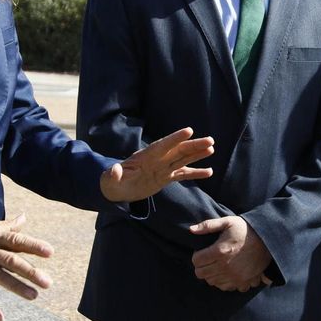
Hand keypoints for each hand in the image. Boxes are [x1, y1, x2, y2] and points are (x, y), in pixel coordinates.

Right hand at [0, 215, 53, 320]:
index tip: (50, 252)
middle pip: (11, 260)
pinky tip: (0, 318)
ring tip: (34, 296)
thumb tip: (24, 217)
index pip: (17, 241)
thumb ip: (7, 226)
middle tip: (48, 283)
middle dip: (30, 271)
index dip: (33, 245)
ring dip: (16, 286)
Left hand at [100, 127, 214, 202]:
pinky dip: (196, 173)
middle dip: (193, 145)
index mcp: (144, 157)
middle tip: (210, 140)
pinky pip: (183, 174)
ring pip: (183, 159)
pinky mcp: (165, 177)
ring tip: (212, 148)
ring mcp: (162, 168)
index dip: (175, 138)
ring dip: (197, 154)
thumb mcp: (109, 180)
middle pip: (178, 150)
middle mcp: (156, 160)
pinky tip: (209, 171)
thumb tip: (114, 170)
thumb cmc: (111, 182)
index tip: (189, 131)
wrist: (116, 189)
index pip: (162, 146)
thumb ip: (113, 175)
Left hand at [187, 215, 272, 291]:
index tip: (202, 251)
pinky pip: (226, 288)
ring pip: (212, 282)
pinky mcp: (242, 282)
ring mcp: (234, 276)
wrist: (268, 241)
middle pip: (201, 274)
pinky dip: (223, 282)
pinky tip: (227, 272)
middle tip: (208, 259)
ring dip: (211, 274)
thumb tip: (191, 229)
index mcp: (220, 251)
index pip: (196, 261)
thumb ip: (208, 225)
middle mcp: (225, 267)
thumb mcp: (227, 222)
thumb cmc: (246, 230)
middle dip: (201, 266)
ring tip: (217, 265)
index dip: (196, 255)